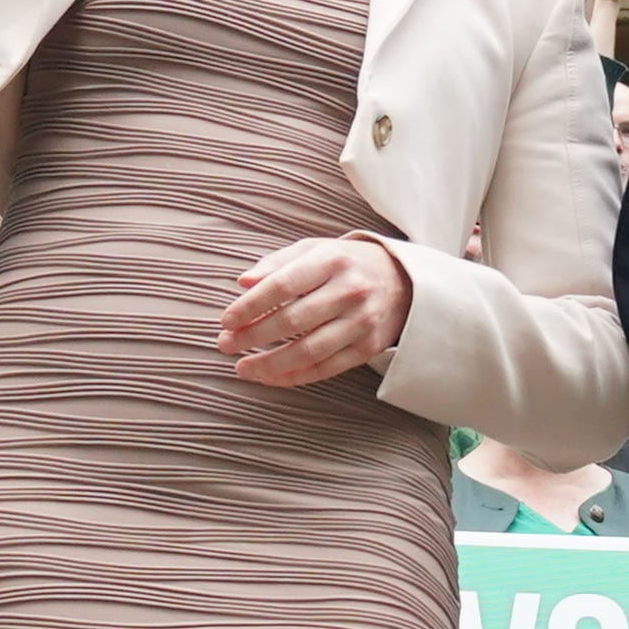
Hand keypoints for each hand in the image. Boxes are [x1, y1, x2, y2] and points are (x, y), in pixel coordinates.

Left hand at [216, 234, 412, 386]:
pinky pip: (325, 369)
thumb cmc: (345, 264)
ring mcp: (361, 322)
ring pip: (308, 351)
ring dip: (269, 364)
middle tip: (226, 345)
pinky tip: (270, 377)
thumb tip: (243, 283)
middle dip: (253, 336)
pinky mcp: (367, 348)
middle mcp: (349, 291)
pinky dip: (294, 376)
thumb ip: (276, 264)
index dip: (250, 306)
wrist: (402, 280)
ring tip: (242, 368)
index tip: (226, 321)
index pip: (282, 285)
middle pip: (293, 321)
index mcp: (331, 260)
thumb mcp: (313, 250)